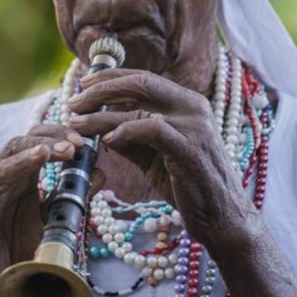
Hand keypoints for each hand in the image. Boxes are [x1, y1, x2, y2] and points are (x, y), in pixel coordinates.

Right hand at [0, 123, 83, 296]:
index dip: (60, 137)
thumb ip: (74, 197)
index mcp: (23, 177)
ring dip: (23, 157)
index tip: (84, 142)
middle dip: (47, 141)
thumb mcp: (54, 221)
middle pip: (21, 145)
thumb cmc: (20, 249)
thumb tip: (99, 173)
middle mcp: (3, 179)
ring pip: (1, 165)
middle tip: (73, 146)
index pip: (39, 143)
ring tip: (44, 152)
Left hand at [66, 68, 257, 249]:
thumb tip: (98, 125)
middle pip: (140, 82)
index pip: (143, 78)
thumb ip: (132, 136)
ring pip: (140, 105)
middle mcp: (193, 107)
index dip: (110, 78)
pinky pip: (150, 129)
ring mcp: (194, 126)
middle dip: (101, 89)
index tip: (83, 84)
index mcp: (187, 103)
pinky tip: (107, 141)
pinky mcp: (189, 148)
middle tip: (74, 102)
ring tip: (78, 123)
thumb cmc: (188, 186)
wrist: (222, 217)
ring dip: (102, 114)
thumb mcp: (155, 155)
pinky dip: (124, 131)